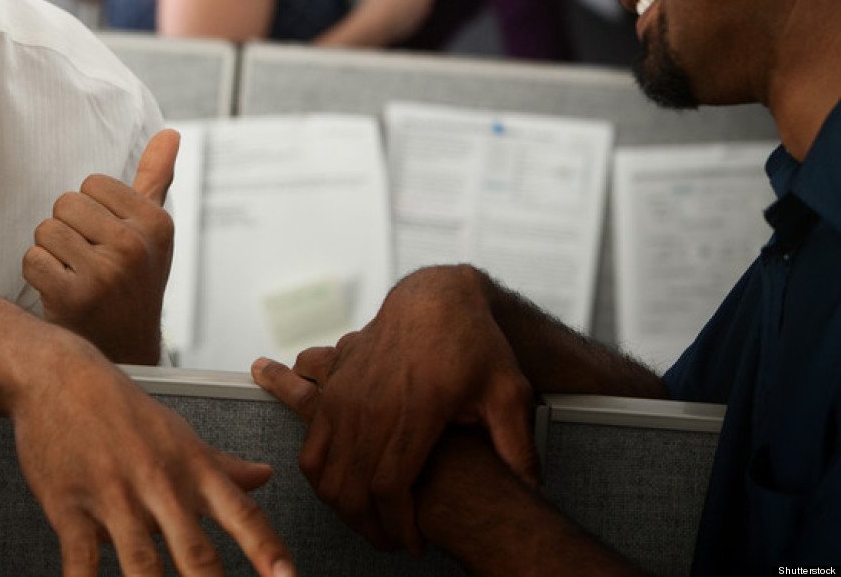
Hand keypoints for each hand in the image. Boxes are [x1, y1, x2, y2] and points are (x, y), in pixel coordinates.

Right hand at [11, 338, 293, 576]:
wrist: (57, 377)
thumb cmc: (121, 408)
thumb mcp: (179, 434)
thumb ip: (222, 466)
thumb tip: (265, 477)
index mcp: (192, 468)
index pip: (242, 517)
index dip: (268, 553)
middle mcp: (159, 484)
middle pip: (196, 554)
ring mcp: (113, 497)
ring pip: (142, 565)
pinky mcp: (69, 507)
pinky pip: (80, 562)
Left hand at [23, 129, 177, 363]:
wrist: (126, 351)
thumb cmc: (133, 283)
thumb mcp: (152, 232)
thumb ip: (156, 178)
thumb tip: (170, 134)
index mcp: (156, 223)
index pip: (92, 183)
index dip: (91, 211)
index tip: (107, 240)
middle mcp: (135, 245)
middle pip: (65, 203)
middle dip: (68, 230)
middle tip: (87, 261)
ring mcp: (106, 272)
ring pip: (45, 230)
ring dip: (51, 254)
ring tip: (74, 276)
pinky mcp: (75, 297)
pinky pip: (33, 259)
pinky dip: (38, 275)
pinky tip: (61, 293)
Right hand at [250, 266, 537, 554]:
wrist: (433, 299)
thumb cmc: (475, 346)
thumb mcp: (508, 391)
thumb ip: (517, 444)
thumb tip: (532, 489)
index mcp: (414, 410)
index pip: (390, 487)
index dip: (399, 527)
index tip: (413, 545)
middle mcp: (371, 403)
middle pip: (351, 488)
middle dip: (369, 526)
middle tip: (392, 541)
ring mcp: (345, 395)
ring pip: (324, 471)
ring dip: (340, 505)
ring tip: (368, 520)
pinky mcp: (332, 389)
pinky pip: (310, 446)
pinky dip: (320, 476)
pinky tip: (342, 488)